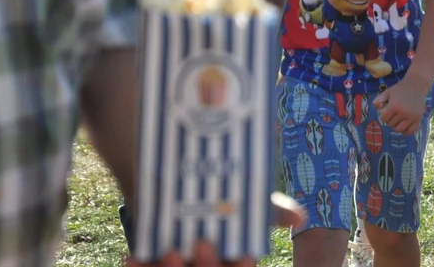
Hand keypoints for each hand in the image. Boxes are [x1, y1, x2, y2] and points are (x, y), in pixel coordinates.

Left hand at [126, 193, 303, 266]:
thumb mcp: (246, 199)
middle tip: (203, 243)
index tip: (245, 258)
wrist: (173, 175)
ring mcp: (179, 266)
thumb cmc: (219, 192)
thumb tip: (300, 216)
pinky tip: (132, 259)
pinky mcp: (151, 264)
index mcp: (233, 261)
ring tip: (170, 252)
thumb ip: (271, 210)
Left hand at [373, 76, 428, 135]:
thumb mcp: (387, 92)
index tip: (386, 109)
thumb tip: (377, 108)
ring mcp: (412, 117)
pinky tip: (404, 124)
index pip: (383, 118)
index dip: (383, 114)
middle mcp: (403, 113)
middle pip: (391, 124)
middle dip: (390, 119)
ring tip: (398, 118)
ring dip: (396, 125)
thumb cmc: (400, 89)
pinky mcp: (418, 119)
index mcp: (394, 106)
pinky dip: (405, 130)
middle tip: (393, 112)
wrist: (416, 84)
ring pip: (399, 130)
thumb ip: (378, 100)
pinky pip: (410, 131)